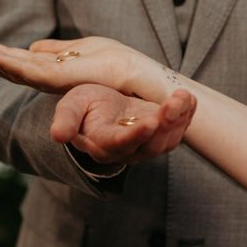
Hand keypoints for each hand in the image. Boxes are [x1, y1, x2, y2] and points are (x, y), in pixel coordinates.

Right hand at [0, 27, 162, 101]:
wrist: (143, 80)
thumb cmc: (118, 64)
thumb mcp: (84, 49)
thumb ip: (55, 51)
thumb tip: (30, 47)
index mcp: (52, 67)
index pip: (14, 57)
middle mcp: (48, 77)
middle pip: (7, 62)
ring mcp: (53, 79)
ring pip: (12, 66)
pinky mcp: (61, 80)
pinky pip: (27, 70)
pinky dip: (5, 61)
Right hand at [52, 84, 195, 164]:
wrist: (99, 107)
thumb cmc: (83, 104)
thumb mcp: (70, 105)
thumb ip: (66, 119)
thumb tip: (57, 135)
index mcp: (102, 143)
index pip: (120, 144)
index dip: (135, 135)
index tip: (150, 123)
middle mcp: (125, 150)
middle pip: (150, 144)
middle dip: (166, 123)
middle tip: (175, 101)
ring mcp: (144, 145)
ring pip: (167, 140)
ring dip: (179, 119)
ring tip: (183, 96)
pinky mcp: (159, 137)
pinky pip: (177, 132)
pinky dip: (186, 115)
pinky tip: (189, 99)